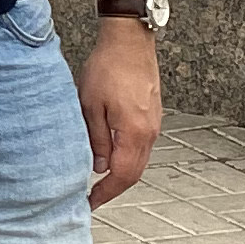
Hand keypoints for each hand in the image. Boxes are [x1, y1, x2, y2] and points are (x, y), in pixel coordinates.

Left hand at [80, 16, 161, 204]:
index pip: (122, 175)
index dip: (106, 193)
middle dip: (114, 188)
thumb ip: (96, 139)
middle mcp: (150, 132)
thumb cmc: (108, 67)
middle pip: (134, 172)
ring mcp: (154, 124)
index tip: (90, 203)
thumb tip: (97, 167)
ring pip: (139, 160)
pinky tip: (111, 155)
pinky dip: (127, 157)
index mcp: (135, 133)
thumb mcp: (90, 105)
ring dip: (121, 173)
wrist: (129, 40)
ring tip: (99, 180)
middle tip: (92, 197)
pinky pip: (142, 146)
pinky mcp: (153, 115)